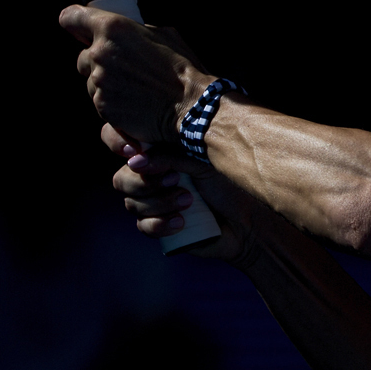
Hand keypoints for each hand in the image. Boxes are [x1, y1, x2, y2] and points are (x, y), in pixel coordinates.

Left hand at [59, 5, 212, 145]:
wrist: (191, 105)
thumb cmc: (182, 68)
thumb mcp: (164, 33)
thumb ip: (136, 31)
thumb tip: (129, 34)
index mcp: (113, 28)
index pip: (71, 18)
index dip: (76, 24)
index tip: (81, 31)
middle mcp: (100, 53)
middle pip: (83, 56)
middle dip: (99, 61)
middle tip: (125, 67)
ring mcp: (99, 82)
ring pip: (91, 82)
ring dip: (107, 83)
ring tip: (136, 88)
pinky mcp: (103, 107)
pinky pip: (101, 102)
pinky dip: (114, 103)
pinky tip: (136, 103)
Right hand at [103, 122, 262, 265]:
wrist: (252, 216)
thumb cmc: (231, 178)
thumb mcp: (201, 158)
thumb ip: (170, 155)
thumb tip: (135, 160)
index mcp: (160, 151)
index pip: (122, 143)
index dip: (118, 143)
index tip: (134, 150)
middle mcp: (152, 176)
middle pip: (121, 179)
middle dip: (145, 181)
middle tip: (175, 178)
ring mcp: (154, 203)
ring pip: (131, 204)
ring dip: (159, 202)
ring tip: (188, 200)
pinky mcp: (160, 227)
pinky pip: (144, 226)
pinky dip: (160, 223)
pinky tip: (182, 222)